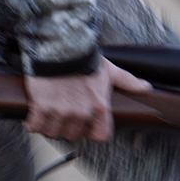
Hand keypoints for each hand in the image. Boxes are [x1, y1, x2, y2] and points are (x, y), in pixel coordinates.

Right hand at [24, 58, 151, 141]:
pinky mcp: (41, 107)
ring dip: (49, 125)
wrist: (58, 45)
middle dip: (67, 126)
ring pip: (54, 132)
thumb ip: (127, 81)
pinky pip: (36, 126)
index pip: (100, 135)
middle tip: (62, 113)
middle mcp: (81, 112)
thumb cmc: (84, 57)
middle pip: (73, 134)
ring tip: (47, 114)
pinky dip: (33, 123)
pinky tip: (33, 117)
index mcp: (99, 106)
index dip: (91, 131)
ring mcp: (61, 111)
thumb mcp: (109, 69)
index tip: (84, 124)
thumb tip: (146, 88)